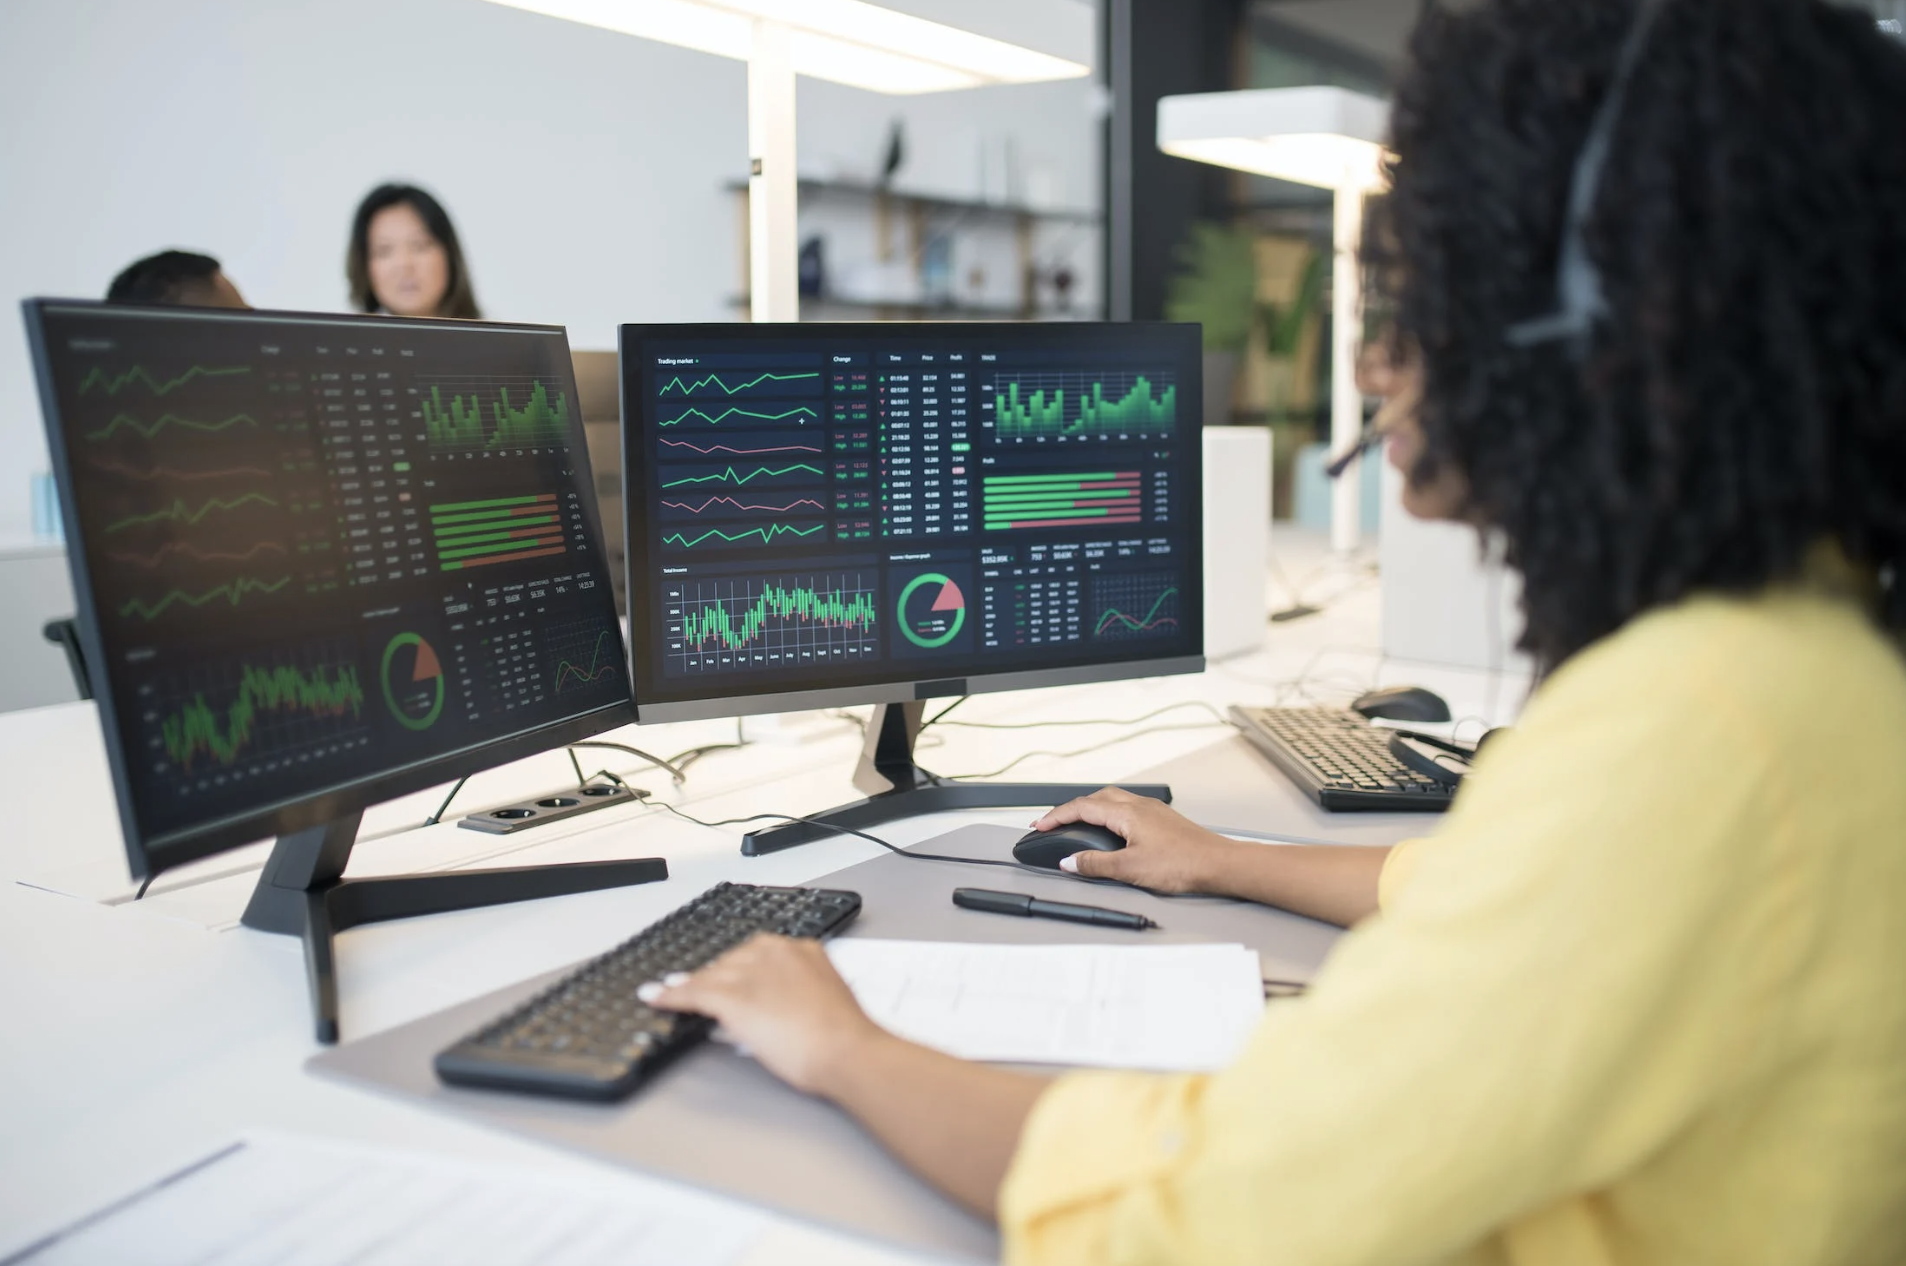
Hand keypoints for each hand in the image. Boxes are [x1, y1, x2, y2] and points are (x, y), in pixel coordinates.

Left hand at [639, 934, 883, 1096]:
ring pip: (709, 975)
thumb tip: (773, 1006)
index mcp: (802, 949)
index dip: (737, 969)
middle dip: (715, 977)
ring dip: (687, 985)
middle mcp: (775, 953)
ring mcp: (752, 972)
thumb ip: (798, 993)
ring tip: (668, 990)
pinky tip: (656, 997)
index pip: (757, 953)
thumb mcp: (825, 998)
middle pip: (731, 961)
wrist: (846, 1051)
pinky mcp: (733, 996)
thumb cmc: (844, 1035)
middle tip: (700, 991)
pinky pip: (692, 992)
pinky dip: (671, 996)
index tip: (727, 976)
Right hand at [1031, 787, 1239, 893]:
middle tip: (1054, 823)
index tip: (1040, 825)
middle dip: (1071, 809)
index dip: (1056, 816)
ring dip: (1091, 809)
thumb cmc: (1184, 863)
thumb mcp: (1130, 869)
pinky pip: (1128, 809)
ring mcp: (1153, 811)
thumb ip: (1096, 865)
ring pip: (1113, 801)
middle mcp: (1140, 805)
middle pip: (1096, 797)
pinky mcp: (1163, 820)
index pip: (1082, 807)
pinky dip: (1109, 815)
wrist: (1219, 864)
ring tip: (1077, 824)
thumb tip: (1071, 862)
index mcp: (1127, 812)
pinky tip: (1112, 831)